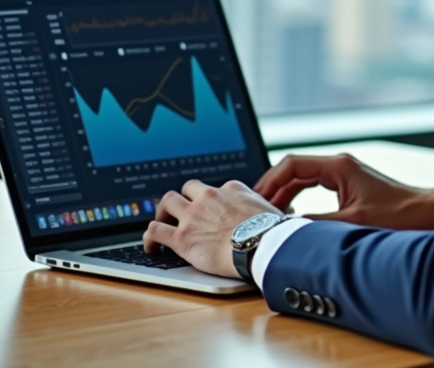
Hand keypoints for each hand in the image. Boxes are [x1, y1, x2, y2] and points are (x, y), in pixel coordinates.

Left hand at [142, 178, 279, 276]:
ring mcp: (193, 216)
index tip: (209, 211)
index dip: (209, 201)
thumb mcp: (272, 210)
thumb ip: (265, 210)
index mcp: (230, 189)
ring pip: (167, 202)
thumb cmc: (272, 232)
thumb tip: (283, 216)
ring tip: (161, 223)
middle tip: (180, 212)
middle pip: (186, 189)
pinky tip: (151, 245)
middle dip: (182, 199)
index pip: (213, 189)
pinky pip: (155, 230)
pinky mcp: (182, 237)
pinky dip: (149, 237)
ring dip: (162, 212)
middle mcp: (209, 197)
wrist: (263, 245)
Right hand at [254, 153, 433, 229]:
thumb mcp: (353, 223)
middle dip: (273, 187)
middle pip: (294, 169)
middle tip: (256, 208)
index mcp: (338, 166)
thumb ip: (317, 225)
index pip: (291, 164)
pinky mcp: (349, 185)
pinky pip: (315, 186)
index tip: (256, 199)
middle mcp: (339, 165)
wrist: (426, 213)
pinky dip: (299, 197)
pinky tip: (292, 213)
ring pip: (303, 178)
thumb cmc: (398, 215)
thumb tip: (287, 229)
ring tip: (269, 212)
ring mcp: (344, 174)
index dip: (270, 181)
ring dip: (285, 193)